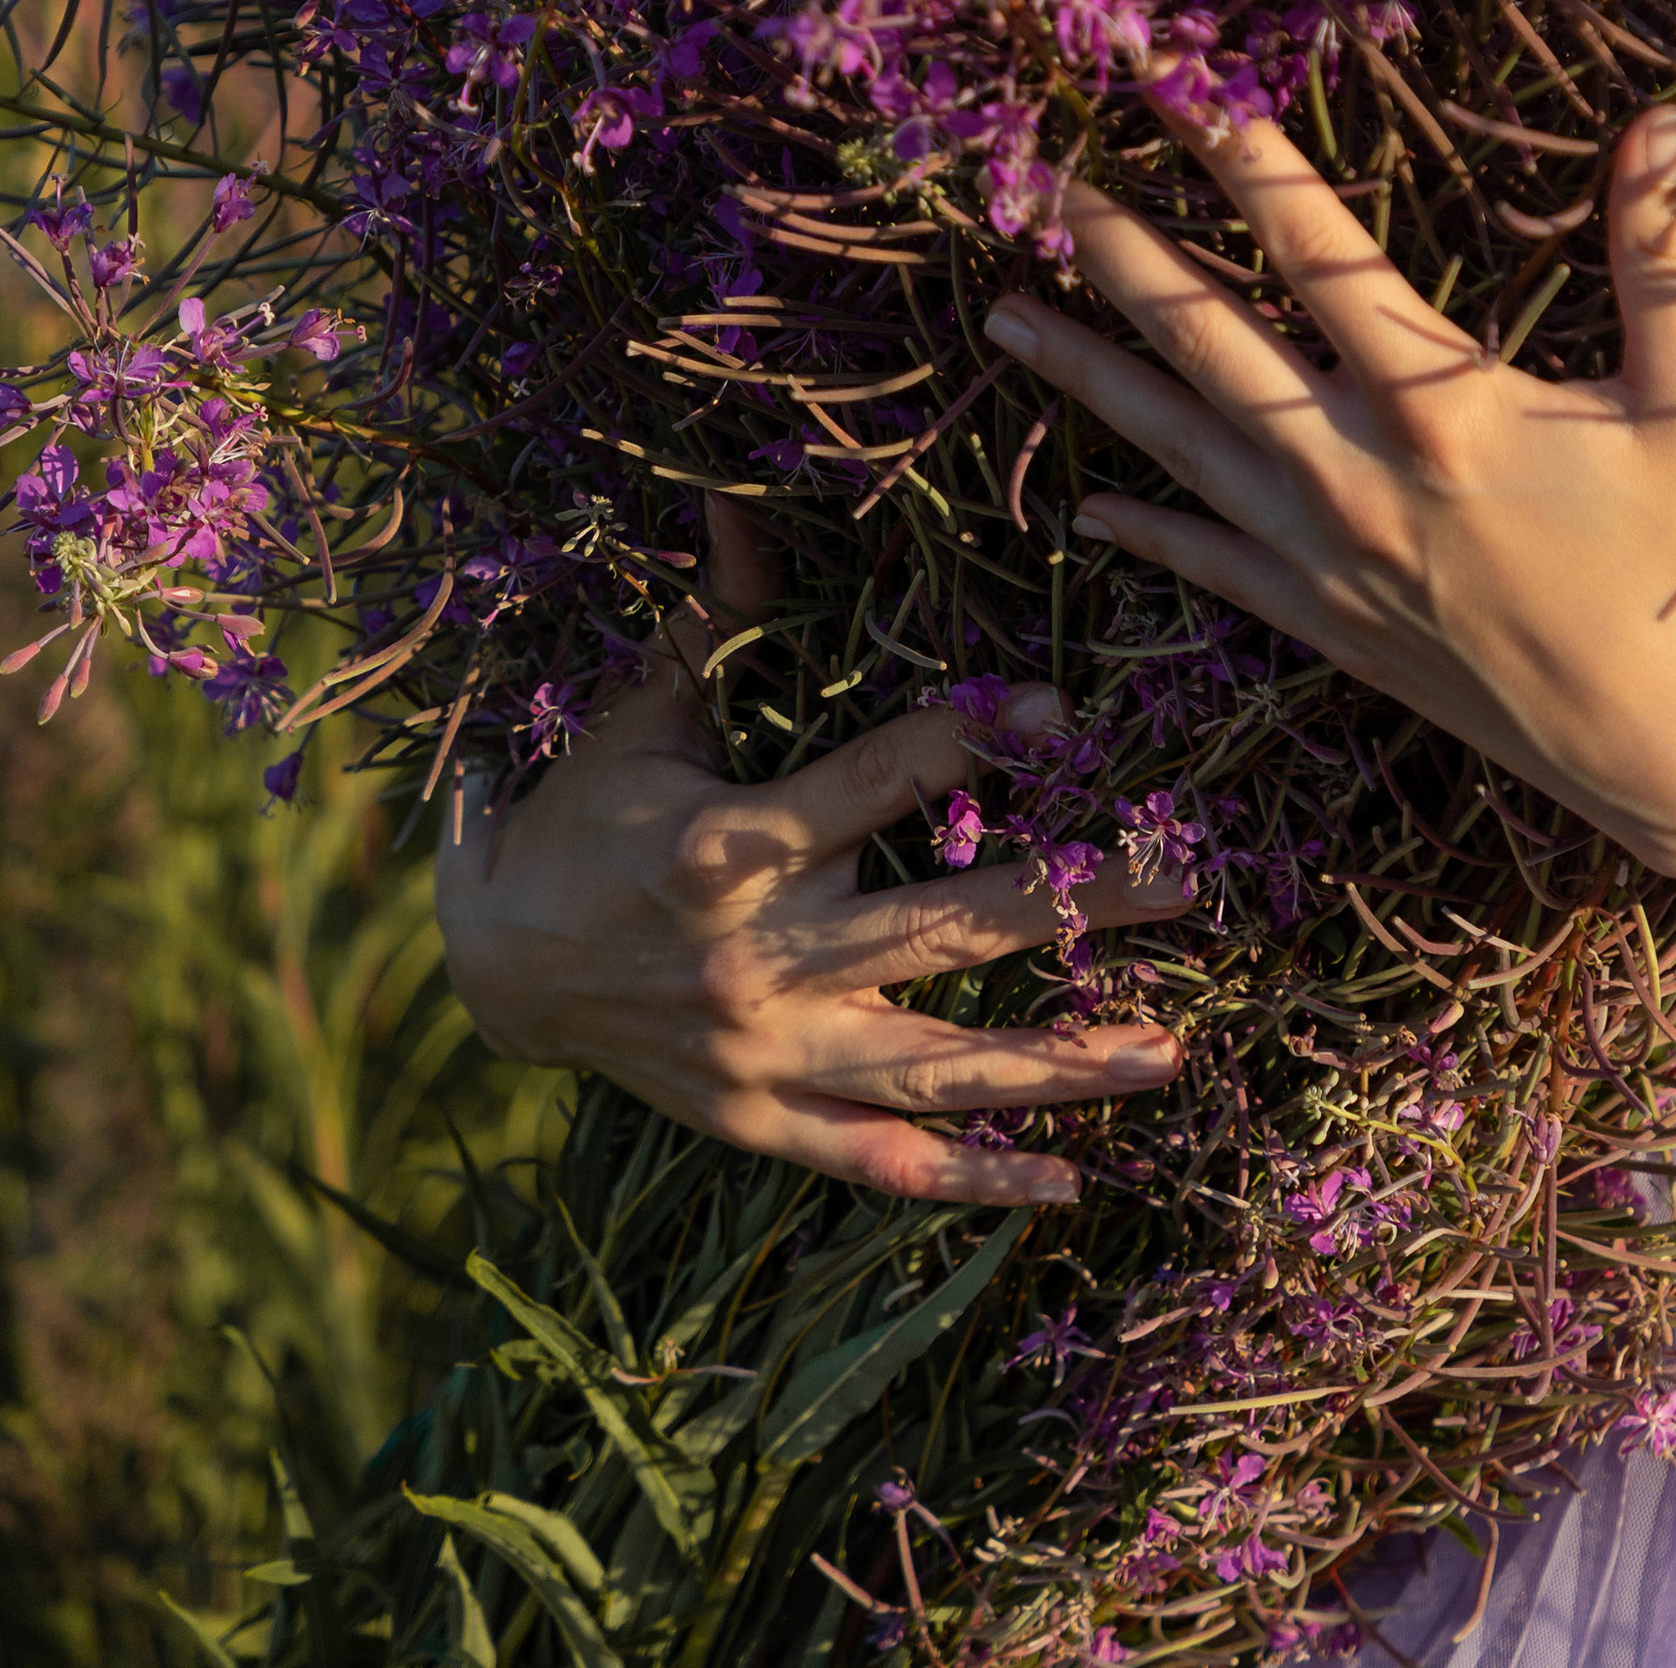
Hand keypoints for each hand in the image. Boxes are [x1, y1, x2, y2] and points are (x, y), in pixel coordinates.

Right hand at [434, 504, 1190, 1199]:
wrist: (492, 966)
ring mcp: (764, 1055)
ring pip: (934, 1068)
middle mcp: (759, 956)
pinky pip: (879, 1161)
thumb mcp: (644, 712)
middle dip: (1072, 904)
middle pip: (944, 930)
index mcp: (730, 842)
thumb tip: (741, 492)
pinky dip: (972, 1182)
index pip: (886, 777)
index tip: (1071, 710)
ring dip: (1058, 1064)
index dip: (981, 734)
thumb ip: (718, 615)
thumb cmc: (588, 816)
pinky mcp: (759, 1123)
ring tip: (1169, 1049)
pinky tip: (1068, 1183)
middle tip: (1183, 880)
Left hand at [984, 99, 1675, 888]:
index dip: (1237, 149)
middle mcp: (1361, 471)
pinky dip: (1148, 529)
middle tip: (1038, 178)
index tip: (1172, 78)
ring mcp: (1333, 558)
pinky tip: (1088, 504)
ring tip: (1003, 313)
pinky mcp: (1334, 629)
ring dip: (1090, 374)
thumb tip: (1658, 116)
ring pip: (1181, 445)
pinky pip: (1214, 566)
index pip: (1316, 242)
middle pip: (1208, 336)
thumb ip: (1663, 251)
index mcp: (1442, 400)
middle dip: (1119, 248)